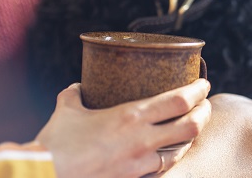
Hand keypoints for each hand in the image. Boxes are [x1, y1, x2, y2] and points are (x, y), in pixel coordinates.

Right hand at [35, 78, 210, 177]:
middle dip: (204, 113)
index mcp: (131, 116)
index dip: (198, 91)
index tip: (204, 83)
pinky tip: (171, 151)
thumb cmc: (56, 142)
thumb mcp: (67, 108)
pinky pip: (163, 168)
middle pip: (192, 126)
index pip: (179, 101)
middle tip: (205, 104)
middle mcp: (143, 139)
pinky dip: (172, 157)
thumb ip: (76, 94)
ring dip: (191, 137)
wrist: (46, 175)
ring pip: (181, 149)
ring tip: (192, 126)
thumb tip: (79, 86)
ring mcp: (141, 163)